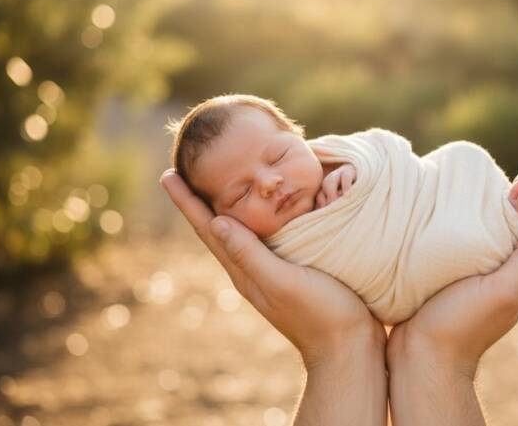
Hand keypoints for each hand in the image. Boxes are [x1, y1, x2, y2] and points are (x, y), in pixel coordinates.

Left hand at [159, 169, 382, 365]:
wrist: (349, 347)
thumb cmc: (320, 314)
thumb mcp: (283, 282)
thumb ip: (251, 255)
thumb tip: (216, 222)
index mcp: (244, 270)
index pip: (209, 229)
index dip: (188, 202)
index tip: (168, 175)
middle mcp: (252, 269)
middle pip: (218, 227)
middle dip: (200, 199)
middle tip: (184, 169)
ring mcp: (271, 271)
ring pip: (241, 231)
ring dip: (226, 205)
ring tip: (216, 182)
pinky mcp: (293, 270)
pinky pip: (265, 235)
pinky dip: (257, 215)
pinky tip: (265, 208)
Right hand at [387, 153, 517, 425]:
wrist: (424, 357)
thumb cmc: (461, 325)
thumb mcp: (503, 292)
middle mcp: (509, 272)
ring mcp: (485, 275)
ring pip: (505, 229)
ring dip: (510, 200)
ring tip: (511, 177)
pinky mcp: (460, 276)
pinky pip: (480, 238)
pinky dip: (483, 216)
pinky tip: (470, 208)